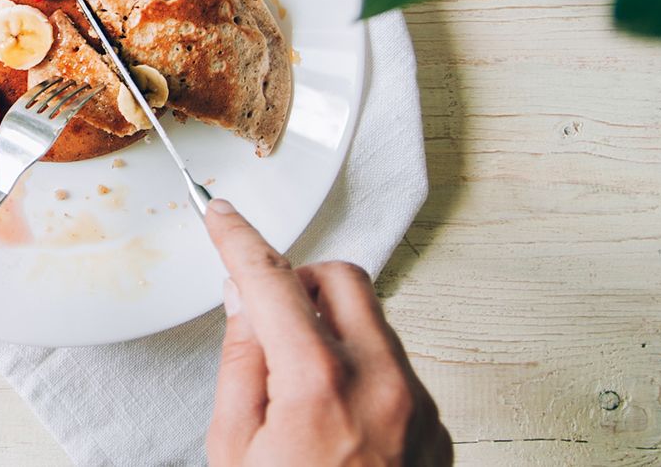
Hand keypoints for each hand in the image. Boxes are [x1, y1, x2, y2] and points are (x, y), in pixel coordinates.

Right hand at [203, 199, 450, 465]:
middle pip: (344, 280)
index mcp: (320, 387)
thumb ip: (242, 364)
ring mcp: (419, 411)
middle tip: (266, 316)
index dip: (240, 241)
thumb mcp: (234, 451)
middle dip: (300, 283)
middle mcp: (383, 387)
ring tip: (296, 391)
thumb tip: (245, 304)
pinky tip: (331, 421)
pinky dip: (360, 372)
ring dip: (331, 331)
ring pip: (375, 325)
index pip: (271, 281)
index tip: (223, 218)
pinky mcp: (437, 434)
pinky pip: (395, 371)